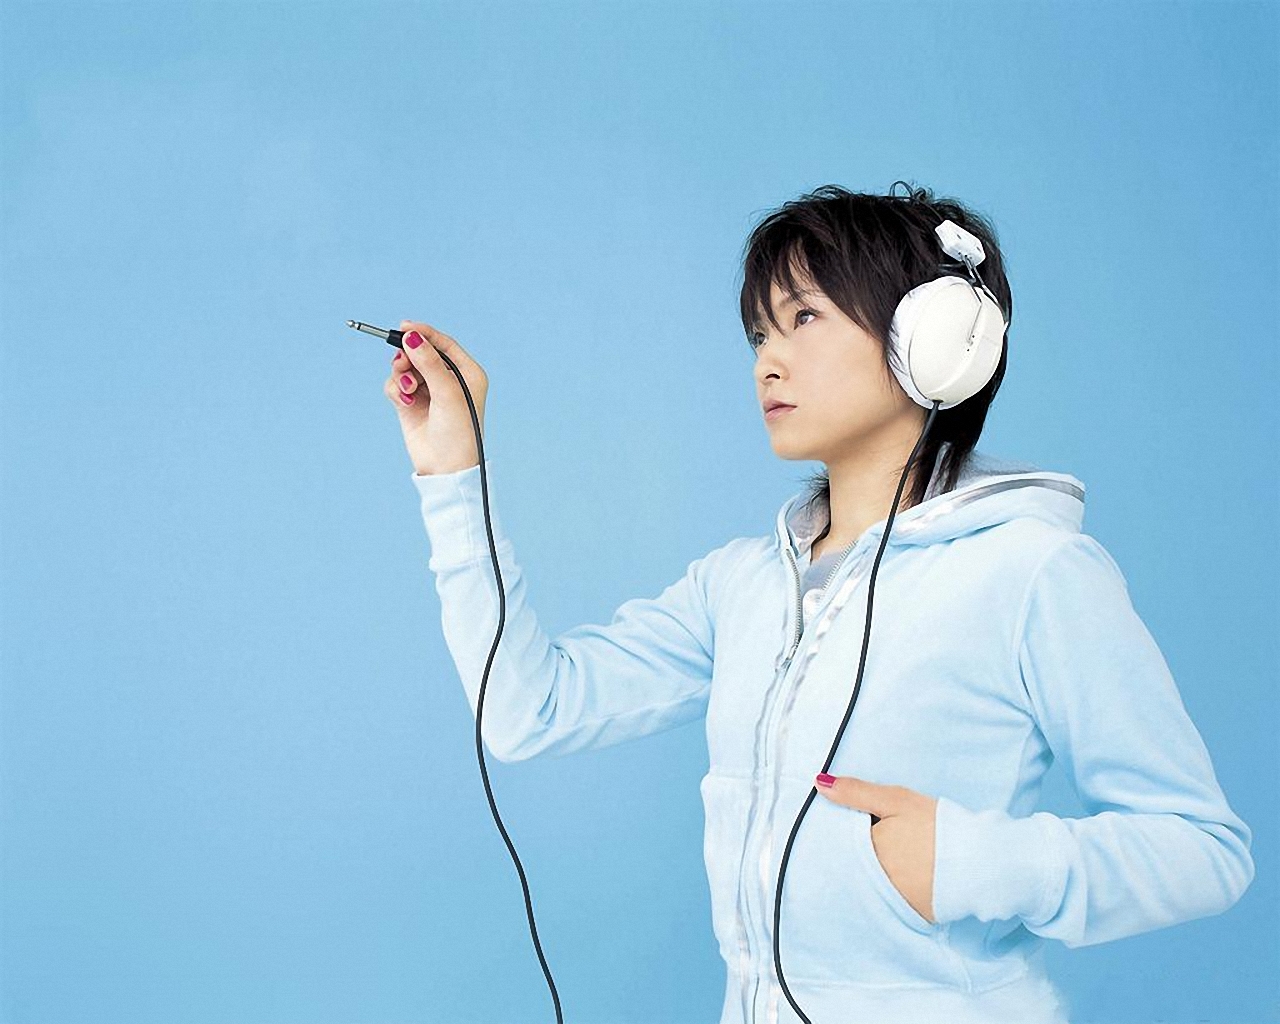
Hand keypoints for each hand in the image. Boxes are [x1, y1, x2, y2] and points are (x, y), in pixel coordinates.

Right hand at [387, 320, 489, 475]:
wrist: (446, 468)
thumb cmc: (458, 432)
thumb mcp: (448, 392)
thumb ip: (429, 362)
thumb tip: (411, 336)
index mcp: (467, 373)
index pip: (443, 343)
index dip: (424, 333)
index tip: (404, 327)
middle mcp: (449, 379)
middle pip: (420, 352)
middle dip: (408, 356)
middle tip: (402, 364)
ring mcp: (429, 391)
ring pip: (405, 367)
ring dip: (401, 374)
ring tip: (407, 388)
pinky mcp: (411, 403)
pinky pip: (396, 384)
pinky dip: (396, 389)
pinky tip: (404, 402)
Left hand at [815, 774, 937, 924]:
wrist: (982, 860)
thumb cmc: (937, 825)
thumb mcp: (896, 800)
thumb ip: (856, 792)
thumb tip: (818, 783)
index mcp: (866, 851)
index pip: (843, 842)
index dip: (851, 833)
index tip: (864, 827)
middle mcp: (873, 880)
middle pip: (857, 866)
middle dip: (861, 855)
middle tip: (886, 844)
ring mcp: (892, 900)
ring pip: (872, 885)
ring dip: (876, 875)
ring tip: (897, 860)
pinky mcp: (911, 915)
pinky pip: (893, 902)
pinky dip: (894, 891)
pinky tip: (907, 878)